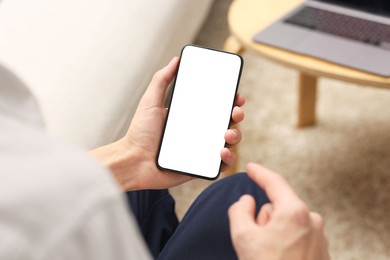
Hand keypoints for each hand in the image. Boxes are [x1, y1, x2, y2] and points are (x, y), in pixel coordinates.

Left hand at [90, 57, 244, 190]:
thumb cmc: (140, 133)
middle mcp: (199, 131)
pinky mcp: (201, 167)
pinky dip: (228, 159)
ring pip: (228, 142)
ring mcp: (201, 149)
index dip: (230, 100)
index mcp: (190, 116)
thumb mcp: (150, 101)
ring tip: (227, 134)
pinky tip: (222, 152)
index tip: (236, 95)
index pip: (216, 105)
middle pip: (227, 122)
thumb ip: (162, 79)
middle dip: (237, 115)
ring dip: (235, 136)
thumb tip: (176, 60)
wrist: (133, 161)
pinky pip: (221, 164)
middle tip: (235, 112)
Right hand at [228, 163, 329, 259]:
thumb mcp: (243, 237)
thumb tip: (246, 201)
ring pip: (288, 222)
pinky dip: (286, 241)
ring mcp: (318, 235)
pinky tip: (280, 258)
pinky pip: (298, 235)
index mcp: (294, 212)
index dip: (260, 173)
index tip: (251, 168)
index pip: (274, 183)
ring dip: (275, 232)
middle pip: (279, 206)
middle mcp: (311, 220)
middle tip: (257, 240)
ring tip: (269, 254)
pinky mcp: (321, 249)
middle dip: (265, 218)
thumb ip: (240, 210)